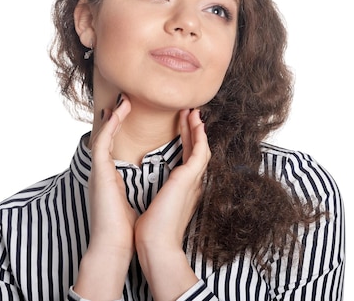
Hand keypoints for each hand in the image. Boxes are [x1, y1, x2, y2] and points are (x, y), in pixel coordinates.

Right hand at [74, 94, 135, 298]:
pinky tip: (119, 112)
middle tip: (127, 100)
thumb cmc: (127, 230)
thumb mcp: (136, 202)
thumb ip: (139, 190)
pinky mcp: (98, 173)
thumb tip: (154, 187)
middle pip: (108, 138)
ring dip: (114, 117)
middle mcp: (103, 172)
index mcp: (112, 179)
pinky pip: (102, 142)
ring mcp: (98, 172)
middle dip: (117, 118)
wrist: (115, 246)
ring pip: (104, 135)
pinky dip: (110, 126)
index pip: (116, 147)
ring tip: (124, 100)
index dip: (124, 130)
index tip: (135, 116)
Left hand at [134, 108, 209, 299]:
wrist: (156, 242)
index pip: (187, 159)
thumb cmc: (152, 230)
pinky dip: (199, 135)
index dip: (186, 141)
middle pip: (196, 150)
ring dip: (197, 128)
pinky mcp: (190, 178)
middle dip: (193, 130)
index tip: (182, 127)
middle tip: (191, 113)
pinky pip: (200, 150)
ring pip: (201, 147)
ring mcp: (194, 180)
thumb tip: (154, 191)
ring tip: (193, 112)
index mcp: (183, 189)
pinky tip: (196, 123)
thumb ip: (159, 195)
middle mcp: (192, 183)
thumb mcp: (156, 205)